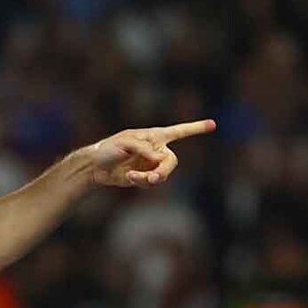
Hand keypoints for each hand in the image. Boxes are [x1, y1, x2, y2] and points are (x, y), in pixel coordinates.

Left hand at [84, 119, 215, 187]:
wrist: (94, 166)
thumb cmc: (109, 149)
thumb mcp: (126, 143)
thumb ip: (145, 150)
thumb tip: (160, 160)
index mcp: (154, 136)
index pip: (179, 131)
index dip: (196, 128)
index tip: (213, 125)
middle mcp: (155, 149)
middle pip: (171, 161)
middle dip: (163, 171)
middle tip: (152, 178)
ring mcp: (150, 164)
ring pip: (162, 174)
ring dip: (150, 178)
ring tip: (134, 177)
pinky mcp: (143, 177)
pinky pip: (151, 182)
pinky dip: (141, 181)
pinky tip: (128, 177)